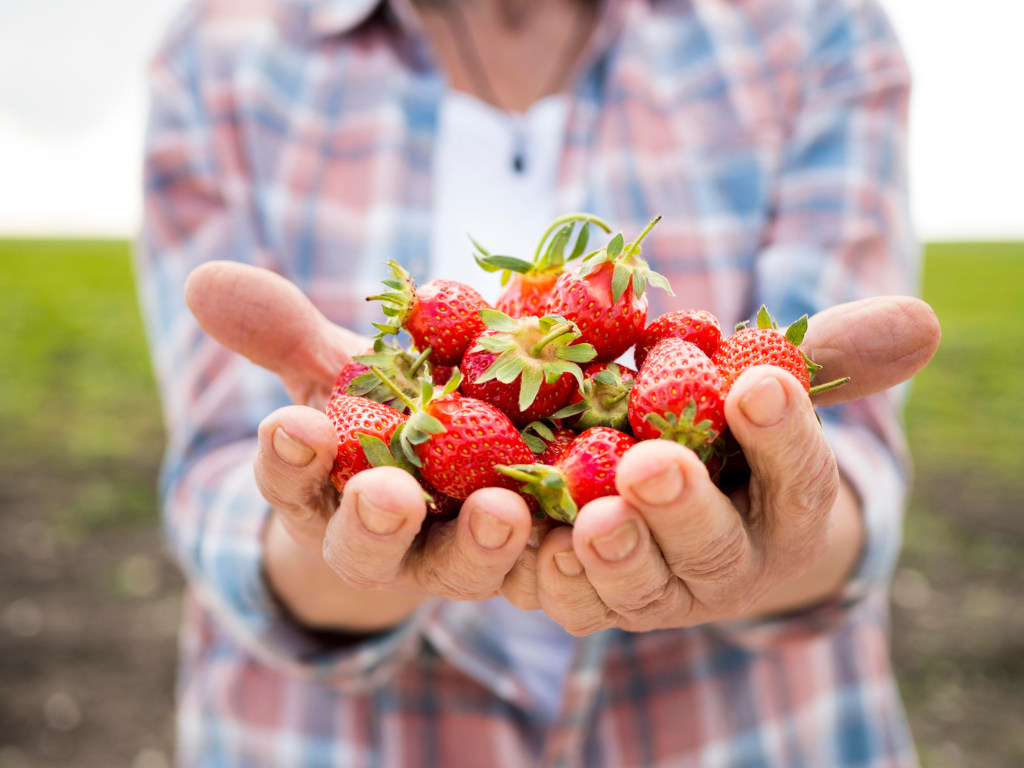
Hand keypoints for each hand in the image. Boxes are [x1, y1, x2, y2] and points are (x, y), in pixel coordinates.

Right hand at [185, 261, 535, 631]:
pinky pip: (542, 565)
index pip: (291, 481)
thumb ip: (282, 332)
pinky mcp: (527, 557)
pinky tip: (590, 519)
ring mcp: (456, 555)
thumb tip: (205, 279)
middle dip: (374, 523)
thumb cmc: (375, 413)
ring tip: (504, 510)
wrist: (448, 459)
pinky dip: (561, 550)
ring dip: (481, 543)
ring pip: (462, 564)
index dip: (288, 459)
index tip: (293, 424)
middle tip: (388, 494)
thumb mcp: (333, 370)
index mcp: (324, 493)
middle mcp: (385, 539)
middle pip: (369, 546)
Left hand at [527, 297, 939, 633]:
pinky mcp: (583, 595)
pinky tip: (512, 528)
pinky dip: (537, 570)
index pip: (796, 479)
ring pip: (636, 589)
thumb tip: (920, 321)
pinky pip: (561, 597)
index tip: (760, 383)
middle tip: (651, 465)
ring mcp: (651, 588)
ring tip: (588, 522)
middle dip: (683, 510)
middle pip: (712, 549)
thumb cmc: (723, 433)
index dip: (783, 436)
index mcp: (780, 510)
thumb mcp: (762, 390)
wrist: (662, 498)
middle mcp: (721, 564)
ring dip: (611, 558)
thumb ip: (822, 357)